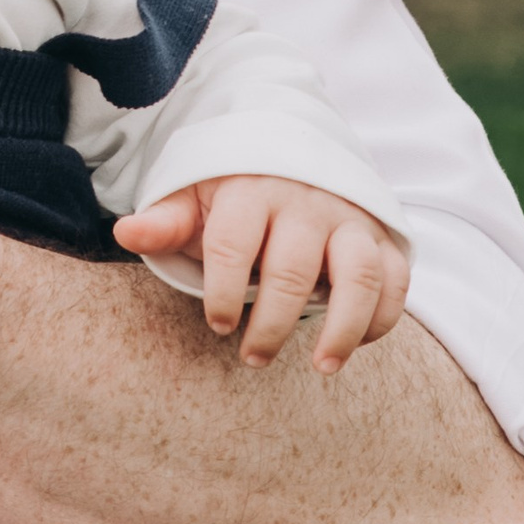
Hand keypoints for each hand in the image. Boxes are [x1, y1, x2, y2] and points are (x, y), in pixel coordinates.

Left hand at [115, 175, 409, 374]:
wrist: (293, 155)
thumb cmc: (234, 193)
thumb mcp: (195, 198)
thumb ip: (166, 221)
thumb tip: (126, 233)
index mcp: (251, 191)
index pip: (233, 244)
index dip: (223, 290)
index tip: (218, 325)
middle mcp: (306, 202)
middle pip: (293, 270)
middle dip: (273, 322)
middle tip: (254, 358)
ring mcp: (350, 219)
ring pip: (359, 275)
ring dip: (343, 326)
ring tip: (323, 368)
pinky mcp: (383, 234)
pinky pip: (397, 278)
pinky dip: (383, 316)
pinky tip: (356, 345)